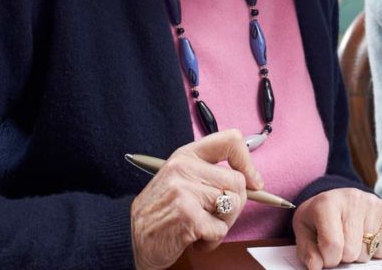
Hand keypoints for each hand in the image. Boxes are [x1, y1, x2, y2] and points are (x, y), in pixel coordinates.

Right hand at [130, 129, 262, 269]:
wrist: (129, 238)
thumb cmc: (160, 212)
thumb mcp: (180, 180)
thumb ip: (210, 174)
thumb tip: (252, 180)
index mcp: (186, 155)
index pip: (230, 140)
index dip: (247, 162)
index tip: (253, 181)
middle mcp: (184, 168)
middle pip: (237, 182)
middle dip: (234, 206)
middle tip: (214, 216)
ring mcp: (184, 191)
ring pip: (233, 206)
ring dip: (223, 225)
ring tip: (202, 227)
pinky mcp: (187, 216)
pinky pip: (220, 230)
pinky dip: (211, 241)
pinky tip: (194, 238)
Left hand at [293, 188, 381, 268]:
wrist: (335, 198)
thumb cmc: (318, 217)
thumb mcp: (304, 231)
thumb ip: (307, 251)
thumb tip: (316, 266)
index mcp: (327, 203)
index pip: (332, 245)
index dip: (328, 259)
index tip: (325, 253)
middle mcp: (352, 199)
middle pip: (351, 251)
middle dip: (343, 256)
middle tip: (339, 244)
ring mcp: (372, 204)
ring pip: (367, 252)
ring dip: (358, 253)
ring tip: (351, 238)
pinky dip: (374, 250)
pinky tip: (365, 236)